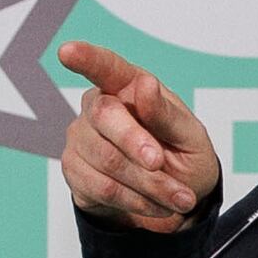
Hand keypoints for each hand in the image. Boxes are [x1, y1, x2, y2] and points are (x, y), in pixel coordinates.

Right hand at [57, 41, 221, 229]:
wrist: (174, 201)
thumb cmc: (183, 155)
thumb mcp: (190, 136)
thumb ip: (167, 114)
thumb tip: (145, 85)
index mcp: (129, 87)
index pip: (106, 67)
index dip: (86, 58)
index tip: (67, 52)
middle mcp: (98, 107)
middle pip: (105, 116)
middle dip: (136, 143)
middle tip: (160, 163)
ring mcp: (81, 138)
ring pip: (107, 160)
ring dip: (149, 184)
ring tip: (178, 198)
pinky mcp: (75, 170)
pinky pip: (102, 188)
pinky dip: (136, 201)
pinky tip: (156, 206)